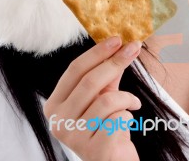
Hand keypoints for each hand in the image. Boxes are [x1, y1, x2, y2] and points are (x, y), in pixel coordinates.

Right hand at [44, 36, 141, 160]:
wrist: (114, 160)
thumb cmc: (107, 126)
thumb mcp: (103, 95)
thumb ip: (107, 73)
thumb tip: (119, 45)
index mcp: (55, 104)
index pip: (74, 70)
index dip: (97, 52)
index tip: (117, 39)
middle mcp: (58, 121)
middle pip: (90, 82)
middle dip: (115, 62)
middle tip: (133, 49)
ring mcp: (73, 138)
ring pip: (106, 101)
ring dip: (126, 98)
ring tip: (131, 103)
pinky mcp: (94, 151)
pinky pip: (117, 120)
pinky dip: (128, 116)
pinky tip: (128, 122)